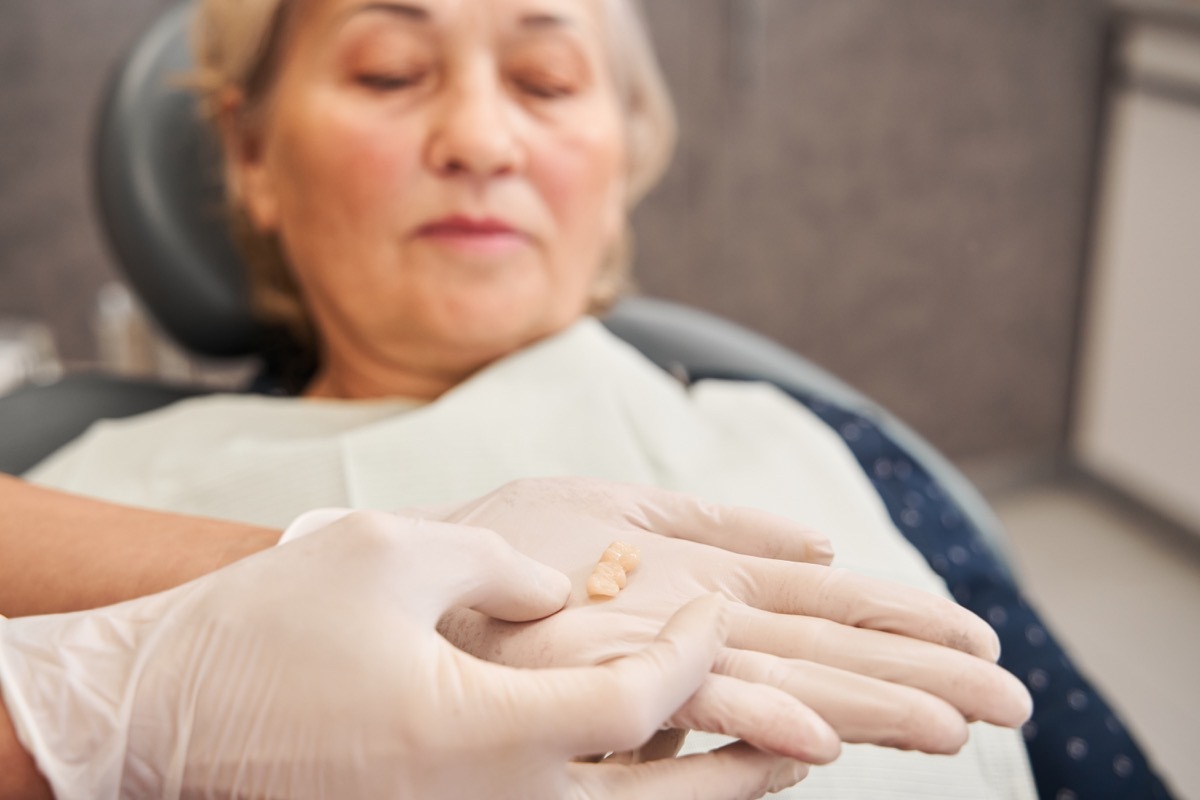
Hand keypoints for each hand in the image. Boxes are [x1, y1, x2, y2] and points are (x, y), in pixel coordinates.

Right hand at [0, 513, 807, 799]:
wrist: (170, 714)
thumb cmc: (273, 624)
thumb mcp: (397, 555)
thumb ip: (508, 565)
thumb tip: (575, 586)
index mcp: (487, 729)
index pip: (646, 701)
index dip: (699, 650)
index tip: (718, 606)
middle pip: (674, 794)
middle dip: (764, 750)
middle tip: (833, 719)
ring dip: (725, 784)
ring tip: (795, 746)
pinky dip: (649, 789)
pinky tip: (678, 757)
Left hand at [391, 477, 1033, 757]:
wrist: (407, 579)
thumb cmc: (508, 547)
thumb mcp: (619, 503)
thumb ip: (719, 521)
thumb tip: (821, 539)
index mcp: (704, 583)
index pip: (826, 605)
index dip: (903, 623)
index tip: (982, 641)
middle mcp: (692, 629)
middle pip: (827, 651)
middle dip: (918, 677)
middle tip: (1014, 701)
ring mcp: (650, 657)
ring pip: (780, 683)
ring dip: (867, 704)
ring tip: (955, 727)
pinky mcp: (595, 679)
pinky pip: (687, 701)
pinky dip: (752, 718)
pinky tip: (816, 737)